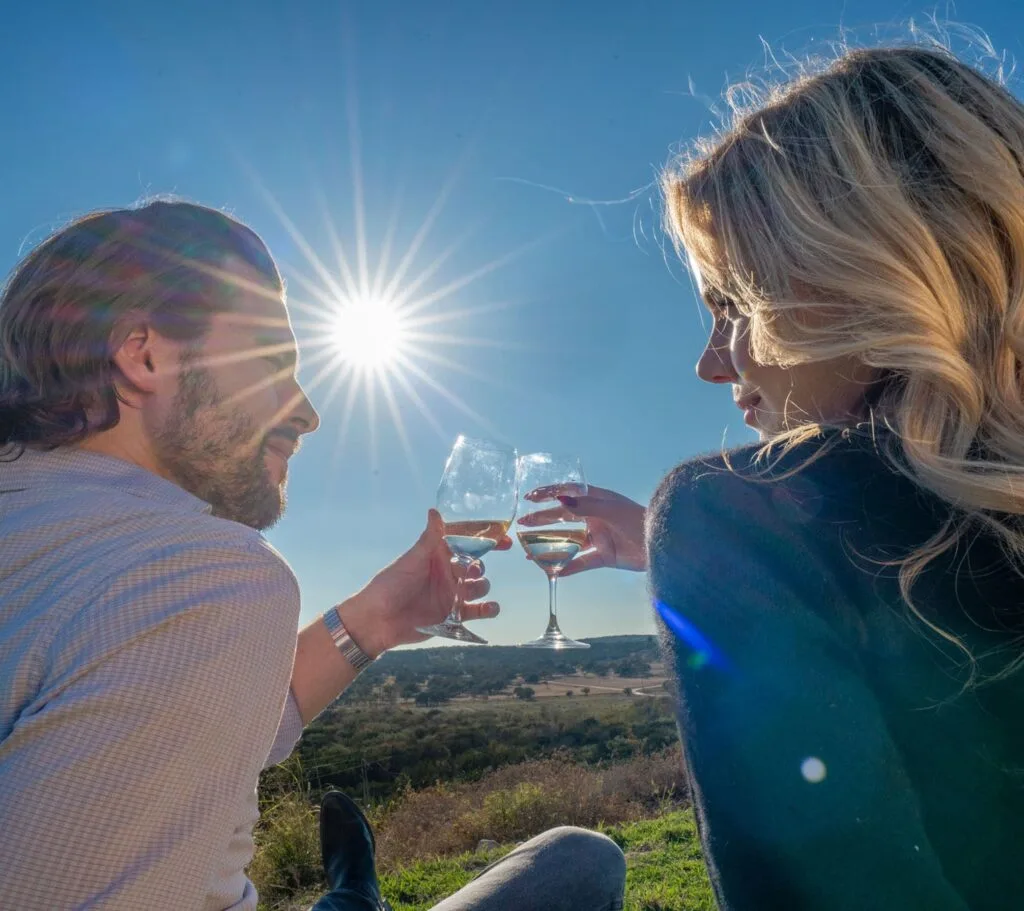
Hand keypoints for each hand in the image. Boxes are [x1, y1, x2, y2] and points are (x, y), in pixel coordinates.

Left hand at [339, 509, 509, 655]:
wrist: (378, 620)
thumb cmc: (390, 584)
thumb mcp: (412, 559)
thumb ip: (429, 539)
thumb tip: (435, 511)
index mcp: (437, 556)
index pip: (466, 543)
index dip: (485, 539)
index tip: (504, 540)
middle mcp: (447, 573)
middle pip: (476, 565)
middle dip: (479, 566)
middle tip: (472, 571)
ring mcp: (451, 594)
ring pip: (480, 587)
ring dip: (483, 586)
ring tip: (472, 589)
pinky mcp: (453, 616)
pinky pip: (478, 611)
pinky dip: (488, 609)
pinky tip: (490, 608)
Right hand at [518, 485, 646, 576]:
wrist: (661, 544)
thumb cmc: (637, 520)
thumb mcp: (609, 509)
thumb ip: (584, 506)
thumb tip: (560, 499)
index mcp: (597, 499)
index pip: (568, 492)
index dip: (548, 493)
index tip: (529, 497)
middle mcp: (595, 516)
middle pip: (563, 517)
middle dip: (542, 520)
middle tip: (523, 523)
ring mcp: (599, 536)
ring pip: (569, 541)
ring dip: (550, 545)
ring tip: (529, 550)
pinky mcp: (604, 556)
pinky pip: (581, 562)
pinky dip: (567, 567)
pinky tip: (552, 571)